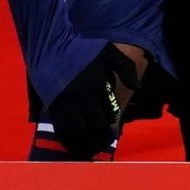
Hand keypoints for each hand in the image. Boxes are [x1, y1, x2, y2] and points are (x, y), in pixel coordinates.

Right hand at [41, 43, 141, 159]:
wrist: (51, 46)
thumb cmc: (82, 49)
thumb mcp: (108, 51)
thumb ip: (126, 68)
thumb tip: (137, 87)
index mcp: (97, 85)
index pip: (110, 113)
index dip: (113, 121)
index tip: (111, 123)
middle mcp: (82, 97)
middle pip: (96, 126)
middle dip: (102, 135)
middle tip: (104, 138)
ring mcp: (66, 103)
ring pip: (79, 132)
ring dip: (87, 141)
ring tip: (90, 144)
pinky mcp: (53, 106)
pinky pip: (61, 130)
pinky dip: (69, 139)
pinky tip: (73, 142)